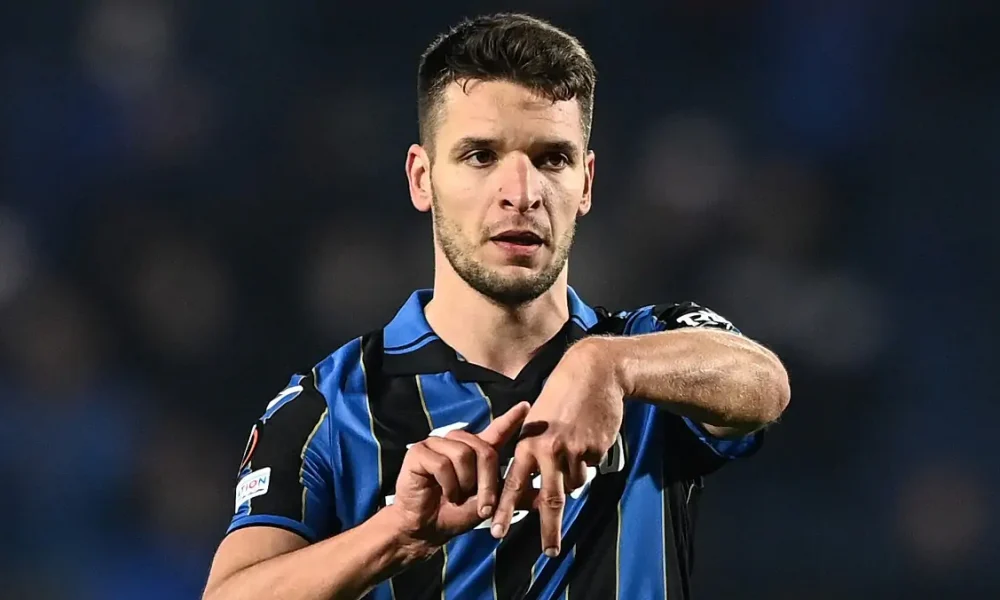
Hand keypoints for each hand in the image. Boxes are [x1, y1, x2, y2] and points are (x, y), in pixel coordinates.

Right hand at [385, 401, 530, 553]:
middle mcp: (457, 442)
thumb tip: (544, 496)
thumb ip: (513, 496)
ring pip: (464, 455)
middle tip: (483, 506)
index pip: (496, 430)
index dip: (511, 418)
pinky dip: (447, 485)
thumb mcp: (490, 506)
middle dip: (488, 483)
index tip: (526, 405)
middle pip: (484, 450)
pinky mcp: (419, 451)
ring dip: (464, 484)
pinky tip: (442, 492)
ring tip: (457, 496)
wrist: (425, 529)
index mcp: (475, 451)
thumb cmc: (455, 515)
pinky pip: (442, 464)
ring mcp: (437, 443)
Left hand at [491, 339, 623, 555]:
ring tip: (574, 451)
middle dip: (549, 529)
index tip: (494, 531)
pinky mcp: (595, 449)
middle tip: (548, 552)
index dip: (503, 509)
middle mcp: (548, 450)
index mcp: (528, 444)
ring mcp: (574, 451)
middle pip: (549, 499)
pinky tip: (587, 439)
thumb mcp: (536, 420)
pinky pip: (589, 467)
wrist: (593, 374)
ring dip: (572, 479)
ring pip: (573, 484)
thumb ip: (532, 450)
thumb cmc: (561, 395)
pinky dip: (587, 461)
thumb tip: (531, 483)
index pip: (513, 484)